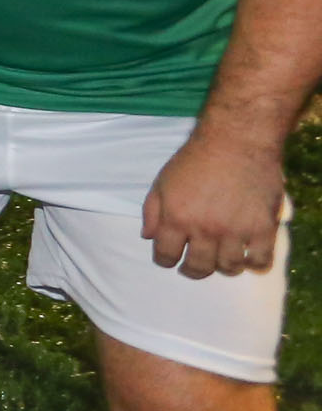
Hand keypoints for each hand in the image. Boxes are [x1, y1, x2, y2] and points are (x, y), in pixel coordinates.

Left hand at [144, 130, 289, 277]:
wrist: (237, 141)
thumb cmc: (195, 159)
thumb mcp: (162, 182)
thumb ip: (152, 212)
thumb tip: (148, 238)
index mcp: (176, 218)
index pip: (165, 256)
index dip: (165, 260)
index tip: (171, 258)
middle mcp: (205, 229)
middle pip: (198, 267)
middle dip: (192, 270)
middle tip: (195, 265)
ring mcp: (235, 230)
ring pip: (228, 267)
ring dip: (223, 267)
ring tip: (222, 259)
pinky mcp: (263, 227)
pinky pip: (260, 260)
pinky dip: (254, 264)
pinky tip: (249, 256)